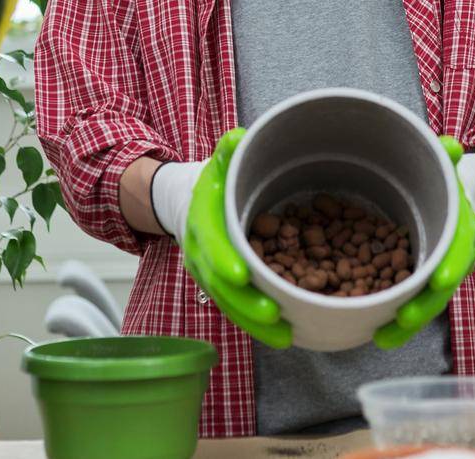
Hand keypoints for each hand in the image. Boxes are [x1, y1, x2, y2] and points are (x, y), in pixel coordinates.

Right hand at [152, 128, 292, 348]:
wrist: (188, 203)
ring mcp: (208, 275)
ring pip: (229, 305)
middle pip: (220, 285)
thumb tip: (238, 137)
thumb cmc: (213, 182)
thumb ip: (228, 150)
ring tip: (285, 335)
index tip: (241, 275)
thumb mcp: (219, 162)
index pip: (211, 244)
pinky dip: (257, 326)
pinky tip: (284, 337)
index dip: (224, 260)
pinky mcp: (220, 288)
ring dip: (255, 322)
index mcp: (202, 223)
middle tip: (273, 313)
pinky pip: (236, 311)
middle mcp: (200, 254)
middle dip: (246, 302)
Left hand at [373, 135, 474, 349]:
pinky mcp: (420, 282)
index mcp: (461, 227)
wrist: (452, 197)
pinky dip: (396, 321)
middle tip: (403, 320)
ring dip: (406, 323)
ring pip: (426, 303)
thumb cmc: (442, 181)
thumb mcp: (444, 166)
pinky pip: (410, 303)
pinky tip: (376, 334)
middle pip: (442, 286)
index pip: (460, 247)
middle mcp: (454, 255)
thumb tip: (451, 146)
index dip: (452, 263)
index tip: (441, 279)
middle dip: (424, 305)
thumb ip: (446, 156)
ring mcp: (438, 271)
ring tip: (382, 337)